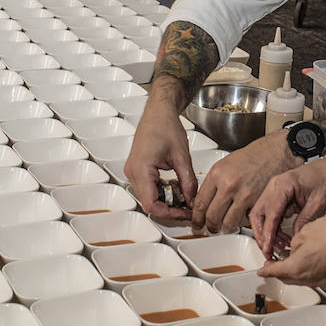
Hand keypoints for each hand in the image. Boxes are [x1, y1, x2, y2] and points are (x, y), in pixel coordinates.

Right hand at [125, 105, 197, 221]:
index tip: (185, 214)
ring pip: (148, 198)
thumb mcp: (181, 156)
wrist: (158, 112)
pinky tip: (176, 190)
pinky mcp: (137, 169)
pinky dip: (162, 193)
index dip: (169, 213)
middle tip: (188, 210)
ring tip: (185, 199)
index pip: (151, 204)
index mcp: (141, 169)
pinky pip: (148, 189)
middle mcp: (132, 172)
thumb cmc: (165, 126)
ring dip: (166, 202)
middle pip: (149, 204)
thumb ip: (188, 181)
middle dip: (170, 209)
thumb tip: (192, 201)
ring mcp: (133, 171)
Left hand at [191, 132, 298, 234]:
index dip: (196, 217)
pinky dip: (243, 221)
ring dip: (225, 227)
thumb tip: (203, 201)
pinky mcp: (258, 203)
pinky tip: (241, 217)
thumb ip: (213, 183)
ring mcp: (244, 195)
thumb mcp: (225, 164)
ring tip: (226, 225)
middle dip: (210, 226)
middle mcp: (229, 185)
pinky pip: (245, 220)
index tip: (197, 221)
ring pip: (228, 223)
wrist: (276, 153)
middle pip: (212, 217)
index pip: (200, 203)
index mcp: (217, 174)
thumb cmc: (253, 157)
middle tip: (210, 227)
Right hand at [249, 156, 325, 256]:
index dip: (268, 233)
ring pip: (262, 216)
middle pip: (258, 214)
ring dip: (267, 233)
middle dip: (261, 235)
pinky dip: (274, 228)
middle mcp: (275, 187)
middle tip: (268, 251)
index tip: (268, 247)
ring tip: (279, 247)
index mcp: (283, 185)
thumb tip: (295, 236)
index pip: (270, 212)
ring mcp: (276, 191)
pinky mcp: (281, 197)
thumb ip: (306, 220)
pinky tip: (281, 238)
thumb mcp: (320, 202)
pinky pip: (271, 215)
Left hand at [258, 217, 325, 286]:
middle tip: (273, 262)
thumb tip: (295, 246)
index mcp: (295, 268)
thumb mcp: (305, 231)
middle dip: (278, 270)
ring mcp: (320, 280)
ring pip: (300, 278)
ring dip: (292, 269)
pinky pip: (312, 276)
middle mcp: (306, 279)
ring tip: (291, 257)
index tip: (260, 270)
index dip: (265, 269)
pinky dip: (305, 269)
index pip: (273, 271)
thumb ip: (294, 242)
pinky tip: (308, 258)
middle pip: (286, 277)